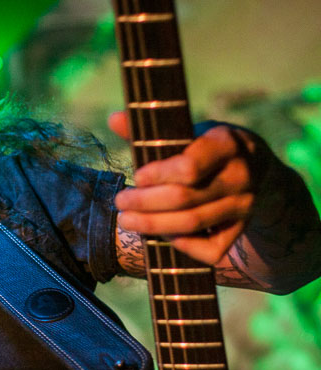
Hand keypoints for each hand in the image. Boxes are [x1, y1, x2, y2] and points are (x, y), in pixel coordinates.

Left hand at [110, 111, 256, 264]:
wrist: (255, 167)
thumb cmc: (205, 147)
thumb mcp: (187, 131)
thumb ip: (150, 131)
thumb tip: (114, 119)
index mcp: (227, 143)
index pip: (189, 167)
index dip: (157, 176)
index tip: (137, 177)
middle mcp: (241, 175)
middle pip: (184, 198)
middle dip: (144, 203)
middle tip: (120, 202)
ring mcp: (245, 205)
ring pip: (192, 224)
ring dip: (153, 225)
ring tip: (127, 220)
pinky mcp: (242, 229)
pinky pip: (210, 250)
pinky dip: (183, 246)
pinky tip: (163, 235)